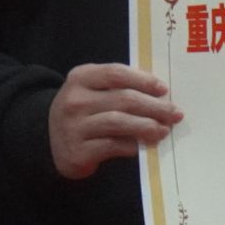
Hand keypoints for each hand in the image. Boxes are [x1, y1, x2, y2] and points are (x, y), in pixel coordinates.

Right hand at [49, 63, 180, 178]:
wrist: (50, 141)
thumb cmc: (84, 111)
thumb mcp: (93, 91)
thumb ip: (119, 87)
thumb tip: (161, 95)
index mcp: (80, 78)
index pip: (116, 73)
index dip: (143, 80)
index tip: (164, 89)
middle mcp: (74, 100)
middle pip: (123, 99)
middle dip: (154, 107)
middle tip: (175, 113)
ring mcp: (73, 127)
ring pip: (119, 122)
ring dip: (147, 126)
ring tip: (164, 130)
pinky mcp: (77, 152)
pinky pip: (112, 146)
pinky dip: (132, 145)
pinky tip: (144, 145)